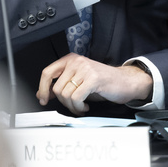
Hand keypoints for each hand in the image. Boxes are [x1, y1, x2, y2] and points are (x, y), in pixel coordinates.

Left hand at [37, 53, 152, 111]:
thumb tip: (42, 94)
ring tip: (81, 106)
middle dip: (63, 102)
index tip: (43, 99)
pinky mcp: (93, 78)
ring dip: (73, 107)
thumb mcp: (78, 81)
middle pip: (57, 88)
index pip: (47, 73)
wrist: (125, 82)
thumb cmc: (102, 82)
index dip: (42, 89)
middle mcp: (76, 61)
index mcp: (71, 59)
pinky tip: (86, 106)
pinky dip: (79, 107)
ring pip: (66, 95)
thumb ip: (61, 85)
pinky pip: (76, 98)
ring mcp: (85, 69)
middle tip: (73, 105)